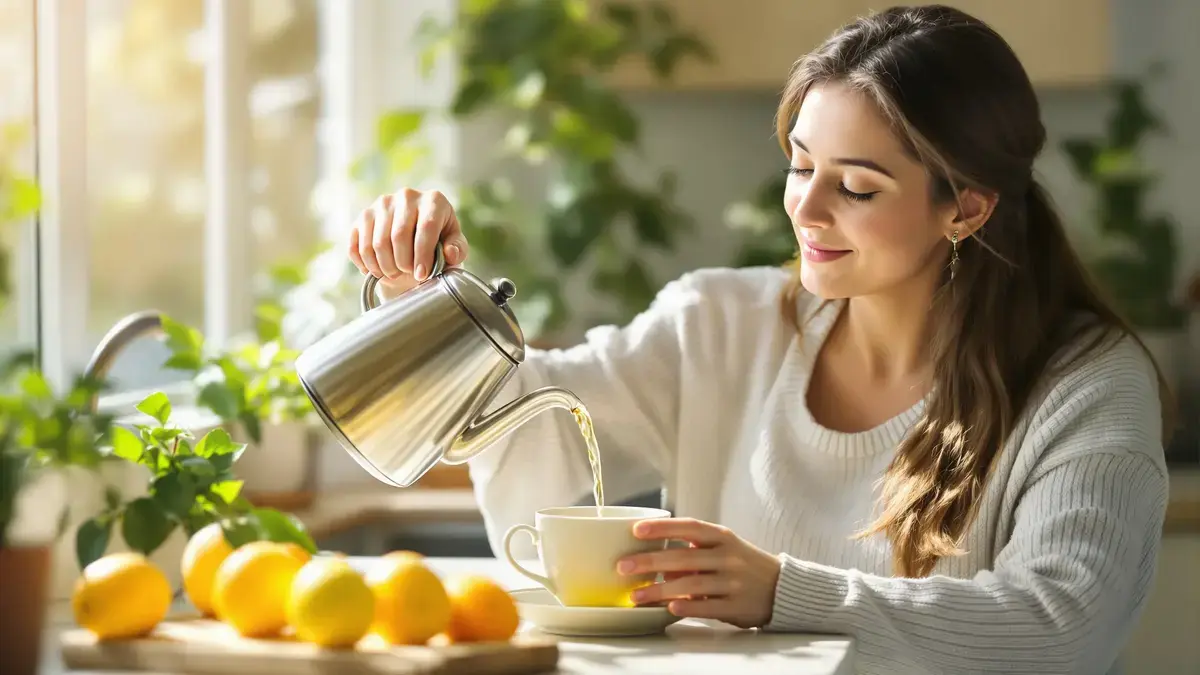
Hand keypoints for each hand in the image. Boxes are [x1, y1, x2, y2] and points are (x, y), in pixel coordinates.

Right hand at [348, 188, 469, 295]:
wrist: (416, 237)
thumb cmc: (439, 242)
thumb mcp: (454, 246)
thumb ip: (457, 250)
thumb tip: (449, 252)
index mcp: (434, 200)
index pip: (426, 227)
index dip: (423, 255)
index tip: (422, 275)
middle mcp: (406, 196)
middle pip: (398, 236)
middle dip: (402, 264)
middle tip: (408, 275)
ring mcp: (381, 204)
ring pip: (376, 243)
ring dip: (384, 267)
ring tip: (394, 274)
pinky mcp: (363, 216)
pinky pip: (357, 246)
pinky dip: (366, 264)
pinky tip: (377, 271)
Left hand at [617, 518, 781, 628]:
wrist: (781, 587)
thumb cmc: (742, 564)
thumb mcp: (722, 548)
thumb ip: (691, 551)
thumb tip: (656, 562)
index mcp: (722, 537)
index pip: (689, 527)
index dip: (662, 528)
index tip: (636, 530)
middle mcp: (728, 556)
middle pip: (683, 558)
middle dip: (650, 562)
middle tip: (623, 566)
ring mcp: (733, 582)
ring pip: (691, 585)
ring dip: (660, 590)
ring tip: (635, 596)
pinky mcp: (737, 606)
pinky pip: (708, 607)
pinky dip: (687, 607)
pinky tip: (668, 609)